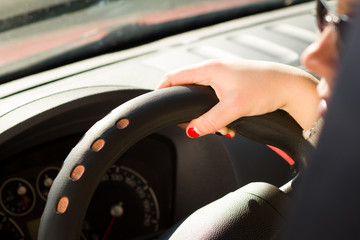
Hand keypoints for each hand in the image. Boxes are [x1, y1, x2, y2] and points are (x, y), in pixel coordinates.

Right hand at [157, 59, 319, 137]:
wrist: (289, 88)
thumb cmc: (266, 88)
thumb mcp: (233, 107)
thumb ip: (209, 120)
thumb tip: (191, 130)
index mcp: (210, 69)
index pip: (175, 76)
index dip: (163, 89)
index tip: (158, 103)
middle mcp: (215, 71)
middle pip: (188, 90)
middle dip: (190, 111)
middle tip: (195, 126)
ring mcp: (224, 78)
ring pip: (203, 99)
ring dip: (207, 117)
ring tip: (221, 128)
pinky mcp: (232, 86)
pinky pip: (216, 102)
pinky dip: (218, 115)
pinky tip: (229, 125)